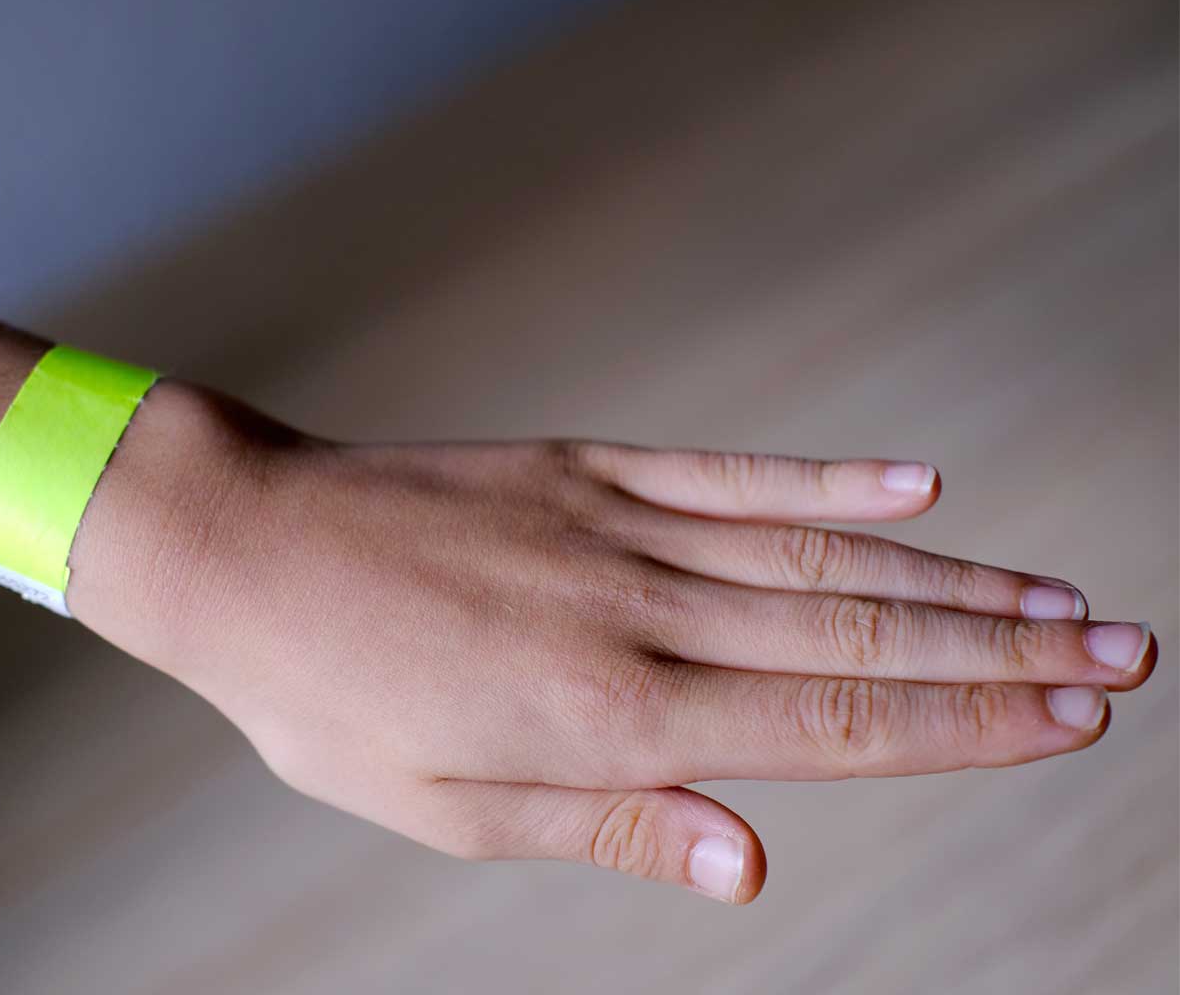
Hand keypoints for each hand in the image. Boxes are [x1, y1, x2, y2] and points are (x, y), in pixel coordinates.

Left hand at [72, 384, 1155, 903]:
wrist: (244, 551)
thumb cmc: (335, 702)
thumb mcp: (454, 809)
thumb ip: (615, 826)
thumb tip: (755, 869)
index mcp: (612, 714)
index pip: (833, 724)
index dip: (965, 724)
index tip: (1072, 720)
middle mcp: (638, 610)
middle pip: (859, 633)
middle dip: (1004, 651)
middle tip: (1127, 657)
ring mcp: (616, 524)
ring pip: (820, 551)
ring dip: (953, 573)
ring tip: (1062, 594)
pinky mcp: (584, 465)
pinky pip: (730, 471)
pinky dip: (832, 477)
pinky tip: (921, 478)